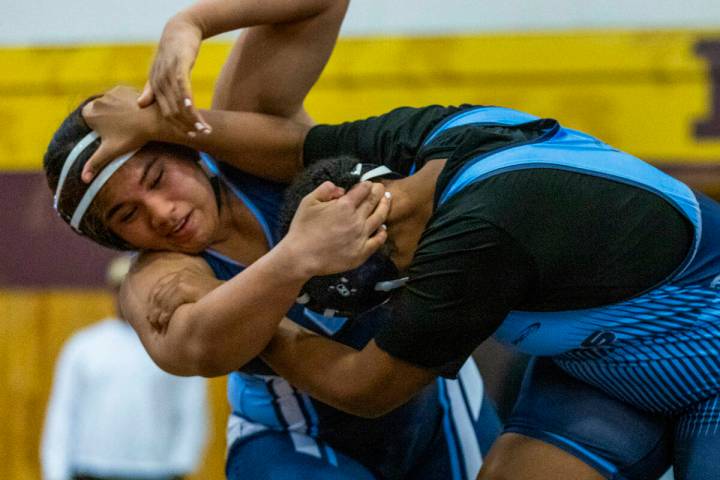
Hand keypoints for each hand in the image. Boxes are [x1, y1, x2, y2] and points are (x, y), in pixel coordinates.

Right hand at [81, 86, 160, 181]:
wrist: (152, 120)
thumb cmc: (131, 137)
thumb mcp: (110, 152)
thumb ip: (94, 163)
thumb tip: (83, 180)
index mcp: (89, 114)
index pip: (88, 121)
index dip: (98, 130)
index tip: (111, 135)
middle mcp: (97, 100)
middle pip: (98, 112)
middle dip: (107, 121)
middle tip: (122, 130)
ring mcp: (110, 92)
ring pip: (109, 105)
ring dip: (116, 112)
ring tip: (129, 123)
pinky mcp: (123, 88)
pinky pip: (121, 98)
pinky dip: (125, 104)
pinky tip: (135, 113)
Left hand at [137, 15, 209, 136]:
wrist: (180, 29)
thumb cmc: (171, 53)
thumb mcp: (158, 72)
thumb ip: (150, 90)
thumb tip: (140, 105)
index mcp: (155, 88)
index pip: (166, 115)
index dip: (178, 128)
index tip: (191, 137)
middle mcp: (159, 83)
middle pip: (172, 112)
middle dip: (186, 127)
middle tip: (201, 135)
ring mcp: (168, 74)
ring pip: (179, 103)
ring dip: (192, 118)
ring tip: (205, 129)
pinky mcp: (179, 65)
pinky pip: (182, 86)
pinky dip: (187, 100)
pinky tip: (195, 110)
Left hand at [147, 265, 221, 332]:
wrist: (234, 304)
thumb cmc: (218, 306)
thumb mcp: (198, 299)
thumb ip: (183, 300)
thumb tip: (162, 313)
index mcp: (184, 274)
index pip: (159, 286)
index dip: (153, 302)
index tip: (153, 318)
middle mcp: (184, 274)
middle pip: (159, 293)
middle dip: (154, 310)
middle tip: (154, 325)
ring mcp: (185, 279)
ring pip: (162, 299)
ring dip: (158, 314)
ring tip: (160, 327)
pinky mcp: (186, 287)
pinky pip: (169, 302)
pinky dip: (165, 313)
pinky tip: (166, 323)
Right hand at [284, 181, 390, 276]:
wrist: (301, 257)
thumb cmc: (302, 228)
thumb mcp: (308, 201)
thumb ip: (325, 189)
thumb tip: (341, 189)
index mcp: (344, 206)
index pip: (363, 189)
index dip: (367, 184)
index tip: (368, 183)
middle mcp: (357, 220)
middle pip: (373, 201)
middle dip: (378, 192)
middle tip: (381, 188)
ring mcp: (361, 237)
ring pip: (379, 218)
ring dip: (385, 206)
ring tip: (387, 200)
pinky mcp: (361, 252)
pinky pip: (378, 240)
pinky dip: (382, 232)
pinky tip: (383, 228)